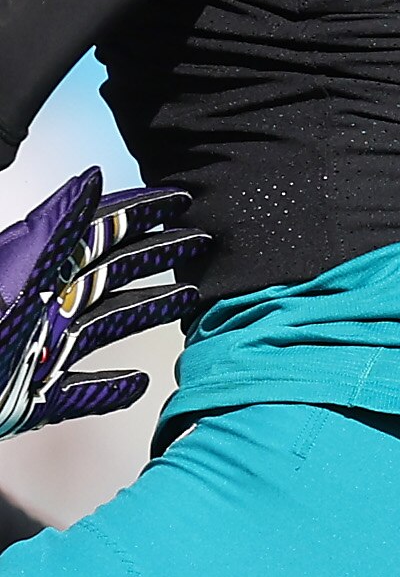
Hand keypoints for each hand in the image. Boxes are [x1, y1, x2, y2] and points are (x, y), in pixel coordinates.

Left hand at [0, 171, 202, 439]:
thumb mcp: (12, 270)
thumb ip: (52, 227)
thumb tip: (92, 177)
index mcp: (38, 271)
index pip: (99, 231)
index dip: (140, 212)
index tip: (181, 198)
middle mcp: (46, 306)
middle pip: (113, 273)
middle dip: (157, 255)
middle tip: (203, 240)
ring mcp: (43, 351)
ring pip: (108, 326)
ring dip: (150, 312)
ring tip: (189, 299)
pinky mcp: (37, 398)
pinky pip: (83, 392)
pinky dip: (112, 388)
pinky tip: (138, 383)